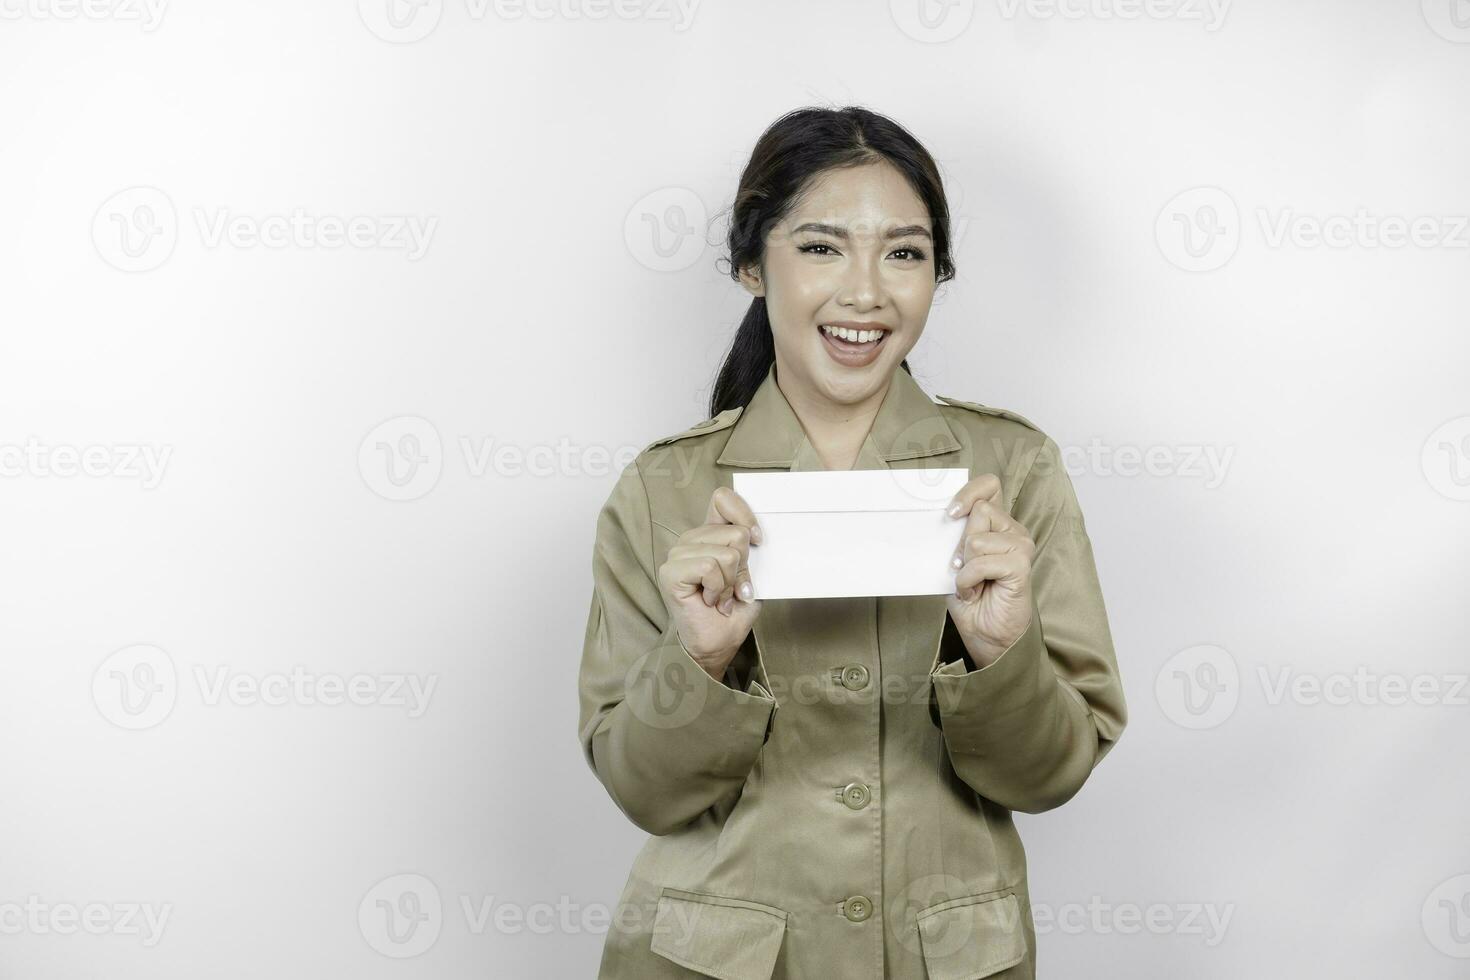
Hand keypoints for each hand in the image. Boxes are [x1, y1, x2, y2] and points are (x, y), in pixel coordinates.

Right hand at [657, 487, 763, 680]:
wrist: (715, 646)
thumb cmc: (732, 612)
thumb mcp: (752, 577)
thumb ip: (752, 553)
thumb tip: (759, 536)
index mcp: (709, 534)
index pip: (722, 499)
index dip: (744, 513)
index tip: (758, 541)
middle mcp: (691, 540)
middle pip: (735, 532)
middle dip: (744, 567)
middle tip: (734, 589)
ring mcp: (678, 555)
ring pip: (725, 553)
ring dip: (731, 583)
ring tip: (722, 598)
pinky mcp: (671, 572)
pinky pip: (709, 567)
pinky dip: (718, 589)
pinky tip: (712, 601)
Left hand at [944, 473, 1034, 668]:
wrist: (987, 636)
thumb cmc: (972, 599)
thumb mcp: (956, 561)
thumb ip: (956, 537)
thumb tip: (945, 517)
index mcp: (997, 525)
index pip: (989, 486)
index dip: (969, 492)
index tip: (951, 513)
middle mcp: (1013, 531)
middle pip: (980, 510)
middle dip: (961, 543)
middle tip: (963, 568)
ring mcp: (1020, 546)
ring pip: (976, 538)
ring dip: (964, 567)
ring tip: (971, 584)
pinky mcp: (1021, 564)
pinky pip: (981, 561)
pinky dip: (968, 580)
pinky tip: (975, 592)